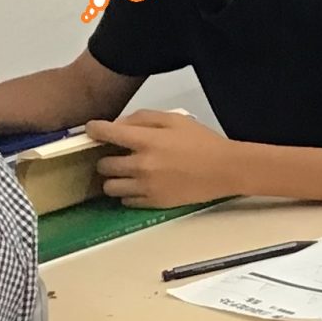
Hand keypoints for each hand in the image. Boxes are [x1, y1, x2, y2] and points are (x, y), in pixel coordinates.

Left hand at [87, 110, 241, 207]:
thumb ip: (143, 118)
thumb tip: (119, 125)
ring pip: (110, 187)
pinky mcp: (154, 203)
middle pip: (102, 165)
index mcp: (145, 141)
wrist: (227, 169)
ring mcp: (146, 187)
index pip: (103, 133)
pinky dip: (128, 193)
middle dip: (105, 157)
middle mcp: (140, 166)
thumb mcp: (175, 119)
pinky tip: (140, 185)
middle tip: (117, 155)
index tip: (95, 131)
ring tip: (126, 173)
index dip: (94, 130)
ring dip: (114, 178)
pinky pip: (126, 201)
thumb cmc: (203, 142)